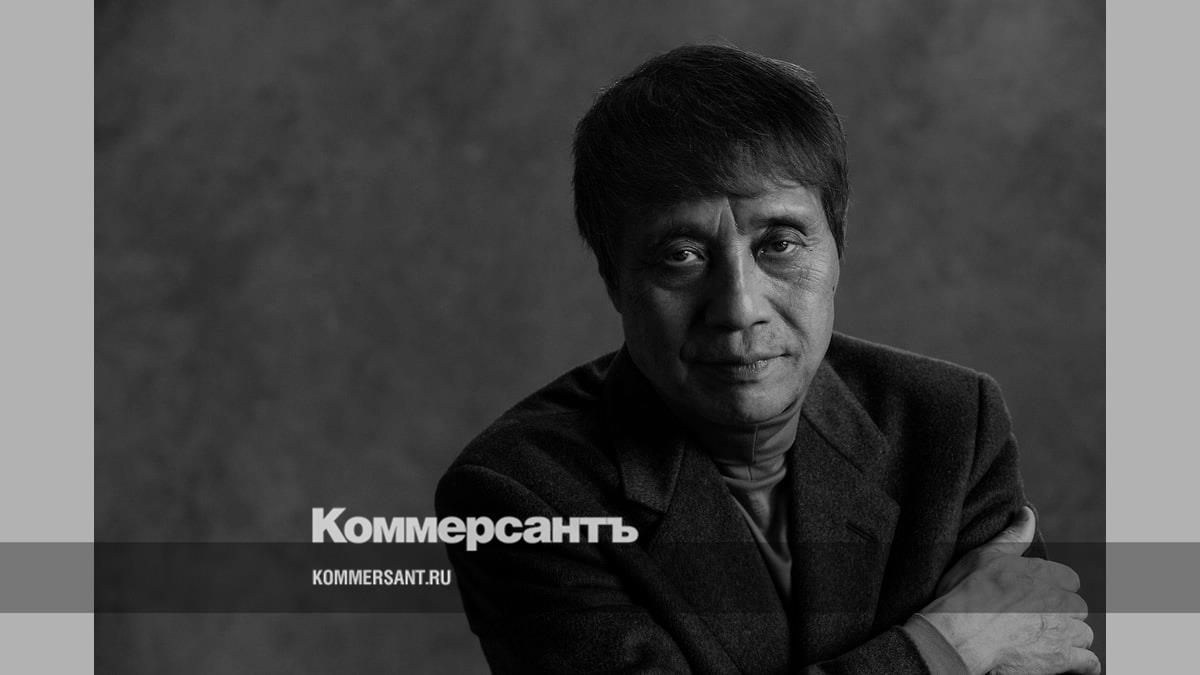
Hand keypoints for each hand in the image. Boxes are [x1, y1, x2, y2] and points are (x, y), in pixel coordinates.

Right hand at [919, 507, 1098, 673]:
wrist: (957, 635)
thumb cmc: (964, 594)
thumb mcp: (983, 556)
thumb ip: (1013, 536)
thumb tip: (1028, 512)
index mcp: (1042, 573)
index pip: (1070, 580)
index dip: (1056, 589)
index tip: (1039, 597)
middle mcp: (1057, 600)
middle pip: (1078, 608)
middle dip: (1064, 615)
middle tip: (1039, 622)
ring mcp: (1062, 630)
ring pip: (1084, 634)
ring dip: (1071, 639)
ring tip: (1047, 643)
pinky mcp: (1061, 658)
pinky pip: (1090, 662)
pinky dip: (1082, 664)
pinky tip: (1069, 663)